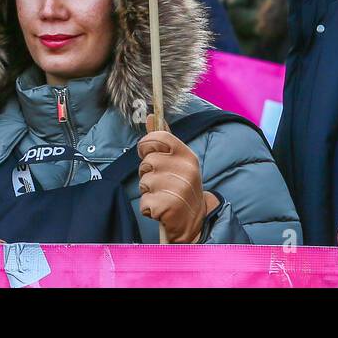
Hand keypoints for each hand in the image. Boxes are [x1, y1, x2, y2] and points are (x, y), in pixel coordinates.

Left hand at [137, 125, 213, 243]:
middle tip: (160, 181)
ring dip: (148, 191)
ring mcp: (178, 187)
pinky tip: (160, 209)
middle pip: (147, 161)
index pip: (160, 137)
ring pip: (144, 181)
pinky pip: (144, 202)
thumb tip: (150, 117)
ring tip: (162, 195)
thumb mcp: (178, 161)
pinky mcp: (169, 206)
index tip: (147, 153)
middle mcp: (186, 169)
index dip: (147, 144)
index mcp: (187, 155)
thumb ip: (163, 139)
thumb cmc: (180, 186)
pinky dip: (148, 208)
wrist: (194, 220)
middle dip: (147, 172)